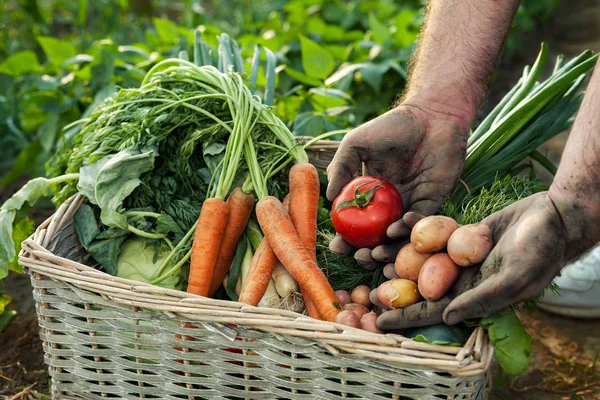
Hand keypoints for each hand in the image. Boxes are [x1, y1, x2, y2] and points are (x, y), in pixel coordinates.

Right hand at [326, 103, 468, 267]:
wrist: (431, 116)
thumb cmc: (391, 127)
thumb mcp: (356, 144)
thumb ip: (340, 168)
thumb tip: (328, 199)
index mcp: (368, 194)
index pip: (354, 224)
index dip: (345, 239)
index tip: (338, 247)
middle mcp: (388, 205)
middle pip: (375, 238)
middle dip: (366, 253)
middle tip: (360, 257)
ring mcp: (410, 205)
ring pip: (398, 238)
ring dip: (388, 249)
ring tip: (378, 252)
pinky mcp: (433, 203)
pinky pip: (421, 224)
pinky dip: (411, 229)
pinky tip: (400, 225)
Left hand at [377, 192, 574, 330]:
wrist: (553, 216)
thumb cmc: (541, 249)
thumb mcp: (516, 276)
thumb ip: (484, 297)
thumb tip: (448, 317)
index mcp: (474, 295)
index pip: (434, 311)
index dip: (406, 316)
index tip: (378, 319)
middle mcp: (462, 278)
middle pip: (419, 284)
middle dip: (391, 283)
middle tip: (363, 278)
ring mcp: (459, 255)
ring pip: (421, 258)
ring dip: (397, 254)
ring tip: (371, 250)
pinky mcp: (459, 234)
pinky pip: (432, 234)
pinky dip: (415, 229)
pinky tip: (398, 223)